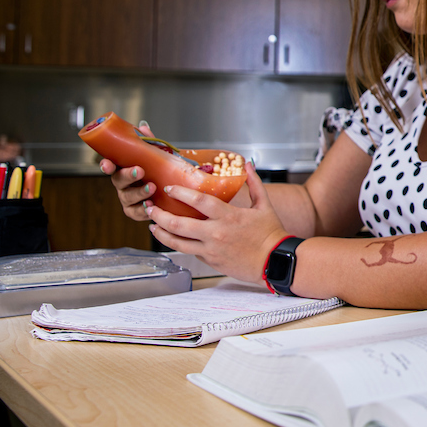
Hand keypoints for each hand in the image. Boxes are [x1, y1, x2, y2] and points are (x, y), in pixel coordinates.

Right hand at [99, 121, 155, 220]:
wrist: (170, 191)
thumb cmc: (157, 170)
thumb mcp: (155, 155)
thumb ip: (149, 142)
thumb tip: (143, 126)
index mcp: (123, 168)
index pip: (110, 166)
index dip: (106, 165)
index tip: (107, 163)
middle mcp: (122, 184)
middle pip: (118, 180)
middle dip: (128, 175)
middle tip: (140, 170)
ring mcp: (127, 198)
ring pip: (127, 197)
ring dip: (139, 192)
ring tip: (151, 188)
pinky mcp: (134, 211)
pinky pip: (135, 213)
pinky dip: (142, 210)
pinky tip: (151, 206)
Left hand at [146, 165, 287, 283]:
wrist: (275, 261)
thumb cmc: (271, 233)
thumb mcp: (264, 205)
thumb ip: (254, 184)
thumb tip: (248, 165)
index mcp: (229, 216)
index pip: (198, 201)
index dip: (180, 193)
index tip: (169, 189)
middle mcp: (216, 233)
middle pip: (178, 224)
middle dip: (159, 215)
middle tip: (150, 208)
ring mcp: (211, 249)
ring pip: (177, 242)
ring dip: (161, 233)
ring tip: (153, 226)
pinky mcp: (211, 262)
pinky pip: (190, 252)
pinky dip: (179, 244)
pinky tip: (173, 238)